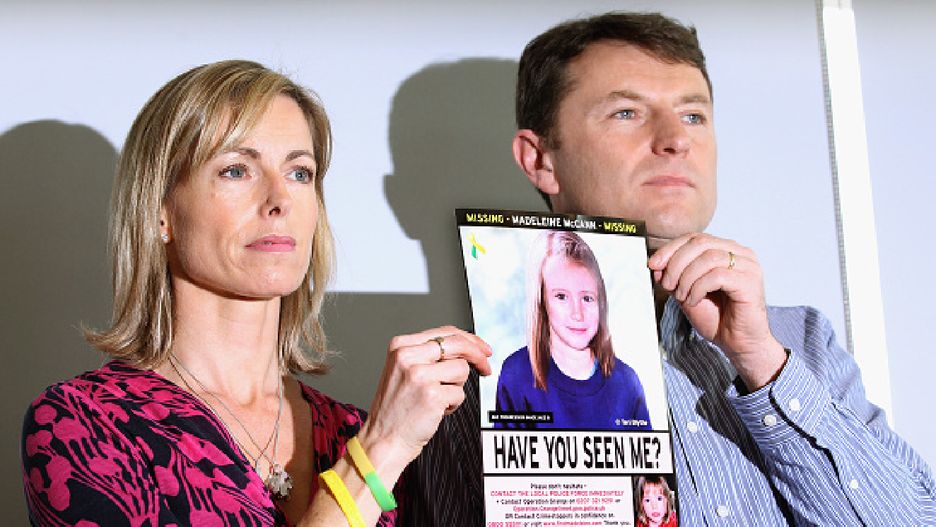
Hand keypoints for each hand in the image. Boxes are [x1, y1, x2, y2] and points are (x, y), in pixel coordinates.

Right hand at [358, 326, 491, 474]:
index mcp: (400, 346)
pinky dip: (453, 404)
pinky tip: (436, 410)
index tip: (481, 348)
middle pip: (457, 344)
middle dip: (478, 355)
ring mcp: (419, 375)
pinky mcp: (432, 394)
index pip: (444, 332)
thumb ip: (428, 355)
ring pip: (462, 369)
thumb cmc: (395, 410)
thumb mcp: (403, 371)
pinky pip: (460, 393)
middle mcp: (407, 357)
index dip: (469, 339)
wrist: (383, 440)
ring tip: (438, 398)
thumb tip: (465, 347)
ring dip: (456, 386)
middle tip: (485, 366)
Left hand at [648, 233, 785, 390]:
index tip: (652, 265)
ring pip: (708, 258)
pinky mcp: (750, 282)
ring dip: (687, 278)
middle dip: (676, 263)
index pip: (695, 238)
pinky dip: (699, 288)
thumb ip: (674, 276)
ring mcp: (748, 267)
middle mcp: (741, 254)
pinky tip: (695, 301)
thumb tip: (656, 264)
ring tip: (682, 297)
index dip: (671, 249)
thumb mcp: (686, 292)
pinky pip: (717, 275)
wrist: (737, 344)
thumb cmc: (717, 318)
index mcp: (727, 250)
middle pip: (700, 243)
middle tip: (667, 285)